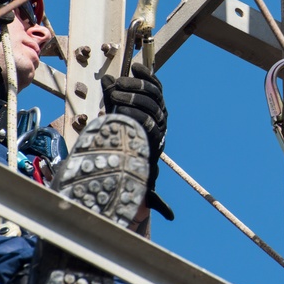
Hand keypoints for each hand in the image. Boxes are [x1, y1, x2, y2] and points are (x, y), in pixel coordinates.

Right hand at [101, 63, 172, 219]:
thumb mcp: (142, 182)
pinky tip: (135, 66)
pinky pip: (155, 82)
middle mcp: (162, 122)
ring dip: (135, 83)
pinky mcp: (157, 96)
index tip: (115, 104)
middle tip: (113, 92)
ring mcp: (161, 108)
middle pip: (151, 104)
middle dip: (131, 95)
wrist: (141, 146)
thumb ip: (155, 198)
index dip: (132, 113)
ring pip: (153, 91)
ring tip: (116, 82)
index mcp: (156, 139)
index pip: (149, 123)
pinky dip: (146, 73)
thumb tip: (171, 216)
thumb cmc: (137, 164)